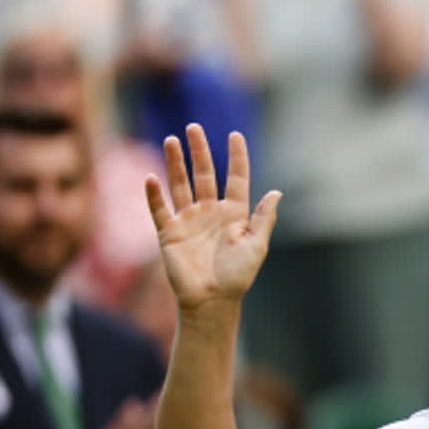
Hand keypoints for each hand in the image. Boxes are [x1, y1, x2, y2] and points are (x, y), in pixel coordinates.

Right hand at [145, 124, 279, 312]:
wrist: (211, 300)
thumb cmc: (237, 276)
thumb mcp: (256, 246)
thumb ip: (264, 219)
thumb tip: (277, 193)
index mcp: (234, 215)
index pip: (236, 179)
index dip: (236, 158)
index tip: (235, 134)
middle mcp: (211, 213)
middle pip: (204, 175)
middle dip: (199, 151)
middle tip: (194, 128)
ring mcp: (189, 221)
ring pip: (181, 185)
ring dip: (175, 163)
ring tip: (173, 140)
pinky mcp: (169, 232)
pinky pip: (160, 209)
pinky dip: (154, 194)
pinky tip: (152, 178)